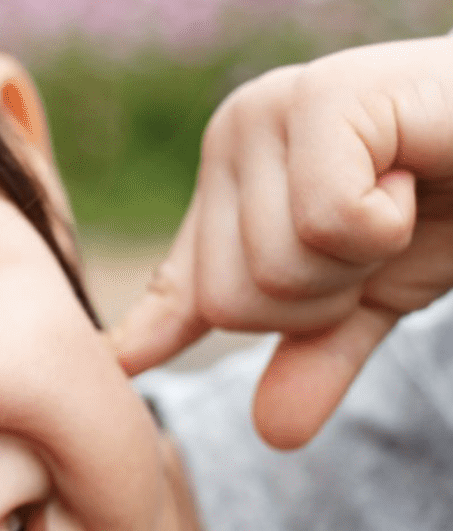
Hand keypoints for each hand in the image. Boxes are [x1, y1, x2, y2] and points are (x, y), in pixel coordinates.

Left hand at [111, 36, 452, 447]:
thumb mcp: (377, 290)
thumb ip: (319, 351)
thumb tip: (271, 434)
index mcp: (231, 180)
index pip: (186, 293)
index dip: (153, 334)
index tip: (117, 363)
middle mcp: (233, 138)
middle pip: (230, 303)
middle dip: (329, 298)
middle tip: (386, 230)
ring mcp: (268, 111)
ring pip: (273, 272)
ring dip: (364, 260)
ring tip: (404, 195)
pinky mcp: (321, 97)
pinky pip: (325, 224)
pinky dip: (386, 224)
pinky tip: (412, 171)